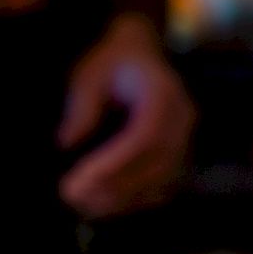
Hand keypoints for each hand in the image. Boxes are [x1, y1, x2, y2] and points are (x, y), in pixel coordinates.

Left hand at [56, 13, 195, 218]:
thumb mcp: (89, 74)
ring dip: (123, 198)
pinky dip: (136, 198)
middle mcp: (182, 118)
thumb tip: (67, 142)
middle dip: (114, 186)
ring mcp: (184, 137)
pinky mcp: (178, 152)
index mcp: (163, 92)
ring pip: (161, 179)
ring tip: (82, 206)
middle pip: (155, 164)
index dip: (114, 163)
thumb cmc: (111, 60)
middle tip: (72, 196)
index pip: (144, 136)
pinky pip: (163, 184)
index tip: (81, 179)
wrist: (138, 47)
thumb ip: (82, 106)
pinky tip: (105, 204)